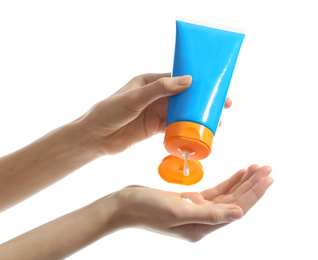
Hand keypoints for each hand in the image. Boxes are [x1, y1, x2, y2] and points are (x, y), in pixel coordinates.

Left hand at [82, 73, 231, 154]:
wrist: (96, 137)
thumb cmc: (110, 111)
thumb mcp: (135, 98)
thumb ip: (160, 89)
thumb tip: (187, 81)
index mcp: (149, 82)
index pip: (177, 79)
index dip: (196, 82)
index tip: (214, 85)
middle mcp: (154, 96)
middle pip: (183, 97)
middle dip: (202, 100)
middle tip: (223, 105)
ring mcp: (154, 113)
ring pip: (181, 113)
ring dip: (197, 116)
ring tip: (215, 121)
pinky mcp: (153, 128)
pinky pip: (173, 127)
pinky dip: (185, 129)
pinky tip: (197, 132)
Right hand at [113, 164, 272, 241]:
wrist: (125, 205)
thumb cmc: (146, 208)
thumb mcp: (177, 211)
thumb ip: (209, 214)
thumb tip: (238, 214)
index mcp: (202, 227)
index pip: (235, 208)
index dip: (253, 193)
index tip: (267, 177)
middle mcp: (203, 221)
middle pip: (235, 201)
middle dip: (252, 185)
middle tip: (267, 168)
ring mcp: (197, 210)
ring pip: (227, 195)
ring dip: (243, 181)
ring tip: (256, 168)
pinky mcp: (190, 200)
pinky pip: (216, 191)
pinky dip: (229, 181)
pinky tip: (238, 173)